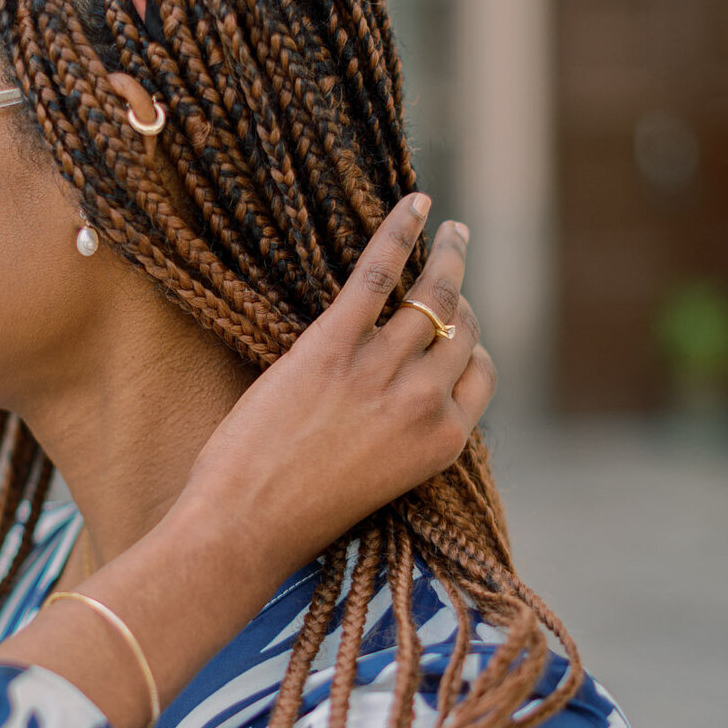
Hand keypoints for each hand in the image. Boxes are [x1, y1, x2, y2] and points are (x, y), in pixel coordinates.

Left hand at [179, 195, 494, 576]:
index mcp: (444, 442)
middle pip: (459, 328)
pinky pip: (377, 274)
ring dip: (448, 254)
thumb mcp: (380, 483)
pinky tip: (416, 202)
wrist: (246, 526)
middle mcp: (425, 402)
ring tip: (450, 230)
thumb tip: (404, 391)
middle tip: (456, 256)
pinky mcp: (333, 346)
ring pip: (432, 295)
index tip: (455, 326)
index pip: (480, 373)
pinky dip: (399, 230)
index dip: (469, 344)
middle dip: (459, 293)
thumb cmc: (298, 516)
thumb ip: (405, 435)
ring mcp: (381, 370)